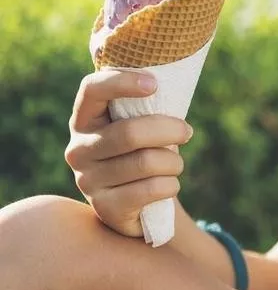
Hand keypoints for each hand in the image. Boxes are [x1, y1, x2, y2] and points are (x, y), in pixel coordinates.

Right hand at [65, 70, 191, 236]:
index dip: (122, 82)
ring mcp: (87, 181)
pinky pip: (152, 189)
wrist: (139, 204)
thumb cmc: (144, 151)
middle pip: (130, 132)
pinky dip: (171, 184)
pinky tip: (168, 185)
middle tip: (186, 132)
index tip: (154, 84)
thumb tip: (170, 86)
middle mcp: (78, 149)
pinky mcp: (105, 208)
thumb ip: (147, 106)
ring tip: (174, 164)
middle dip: (170, 130)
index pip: (92, 90)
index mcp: (84, 119)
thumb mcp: (141, 125)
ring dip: (174, 162)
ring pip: (147, 162)